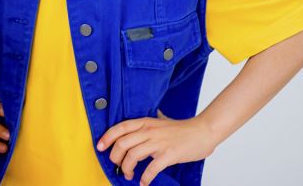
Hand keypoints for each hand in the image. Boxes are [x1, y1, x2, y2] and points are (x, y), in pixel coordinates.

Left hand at [97, 112, 218, 184]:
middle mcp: (149, 131)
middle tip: (116, 165)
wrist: (202, 131)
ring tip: (128, 175)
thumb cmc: (181, 129)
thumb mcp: (159, 122)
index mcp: (145, 122)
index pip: (120, 127)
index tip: (100, 147)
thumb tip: (133, 129)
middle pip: (122, 143)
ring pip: (133, 156)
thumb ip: (146, 125)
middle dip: (114, 157)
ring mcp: (159, 143)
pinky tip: (144, 183)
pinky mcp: (169, 155)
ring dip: (127, 168)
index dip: (107, 137)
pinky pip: (151, 168)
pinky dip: (145, 178)